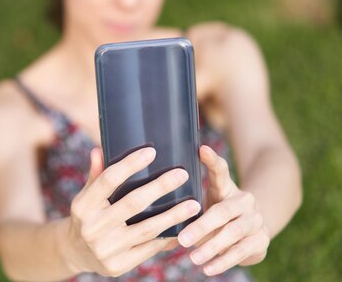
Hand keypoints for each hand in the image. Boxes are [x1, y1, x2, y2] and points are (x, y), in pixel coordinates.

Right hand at [64, 147, 200, 276]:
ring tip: (194, 205)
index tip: (151, 152)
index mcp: (83, 206)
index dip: (129, 165)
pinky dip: (167, 237)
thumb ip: (96, 176)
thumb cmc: (87, 217)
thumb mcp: (86, 196)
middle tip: (181, 174)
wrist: (76, 253)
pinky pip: (149, 249)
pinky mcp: (119, 265)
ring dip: (173, 216)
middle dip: (159, 187)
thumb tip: (99, 150)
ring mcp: (105, 249)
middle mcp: (92, 227)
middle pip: (132, 203)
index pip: (108, 180)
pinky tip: (184, 228)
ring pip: (146, 228)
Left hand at [177, 145, 269, 275]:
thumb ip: (187, 205)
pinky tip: (208, 269)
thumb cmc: (216, 215)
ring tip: (193, 259)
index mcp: (226, 187)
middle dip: (201, 226)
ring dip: (212, 248)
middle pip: (223, 211)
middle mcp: (244, 200)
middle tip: (183, 239)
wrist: (252, 230)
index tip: (202, 149)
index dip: (212, 160)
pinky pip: (242, 251)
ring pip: (233, 233)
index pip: (221, 171)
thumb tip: (157, 211)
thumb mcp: (204, 204)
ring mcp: (255, 219)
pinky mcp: (262, 239)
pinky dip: (223, 261)